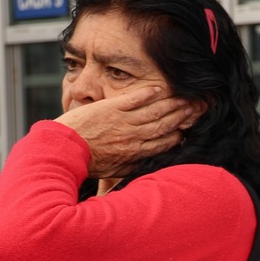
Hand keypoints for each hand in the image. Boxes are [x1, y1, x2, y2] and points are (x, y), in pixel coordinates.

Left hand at [55, 86, 199, 178]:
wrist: (64, 151)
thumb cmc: (86, 163)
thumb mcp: (112, 171)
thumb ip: (130, 166)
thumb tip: (145, 165)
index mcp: (135, 153)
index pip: (163, 143)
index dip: (179, 135)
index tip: (189, 129)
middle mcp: (133, 136)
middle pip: (164, 125)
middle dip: (182, 116)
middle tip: (196, 108)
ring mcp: (123, 121)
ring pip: (154, 111)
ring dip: (172, 104)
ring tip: (185, 98)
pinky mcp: (111, 108)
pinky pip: (135, 99)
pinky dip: (149, 93)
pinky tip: (160, 89)